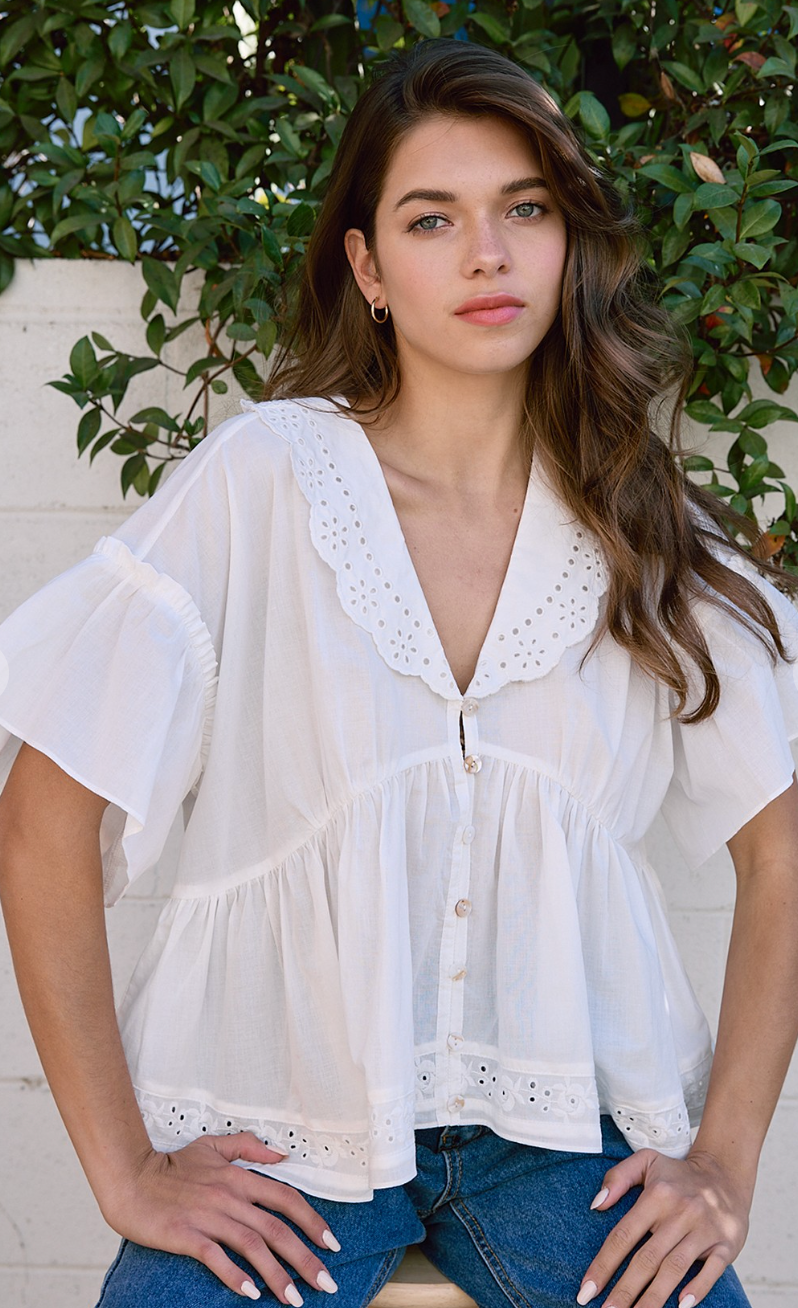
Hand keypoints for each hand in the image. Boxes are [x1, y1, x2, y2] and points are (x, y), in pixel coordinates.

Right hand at [102, 1132, 341, 1302]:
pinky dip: (235, 1275)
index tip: (331, 1244)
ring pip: (252, 1246)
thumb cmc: (171, 1166)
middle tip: (325, 1283)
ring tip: (295, 1299)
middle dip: (305, 1258)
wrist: (131, 1178)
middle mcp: (229, 1196)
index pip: (286, 1198)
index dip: (312, 1221)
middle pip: (276, 1229)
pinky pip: (216, 1257)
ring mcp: (208, 1216)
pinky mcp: (186, 1234)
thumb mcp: (212, 1146)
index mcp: (238, 1177)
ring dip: (277, 1275)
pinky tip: (251, 1293)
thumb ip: (247, 1146)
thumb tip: (281, 1155)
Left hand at [576, 1147, 750, 1307]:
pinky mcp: (726, 1244)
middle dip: (624, 1290)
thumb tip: (596, 1204)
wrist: (725, 1174)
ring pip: (675, 1269)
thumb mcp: (645, 1162)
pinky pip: (712, 1270)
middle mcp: (680, 1213)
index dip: (604, 1264)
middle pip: (647, 1259)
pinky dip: (697, 1289)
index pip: (624, 1235)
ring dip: (653, 1298)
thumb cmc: (678, 1175)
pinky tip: (680, 1306)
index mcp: (657, 1195)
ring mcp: (704, 1229)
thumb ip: (618, 1178)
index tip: (587, 1290)